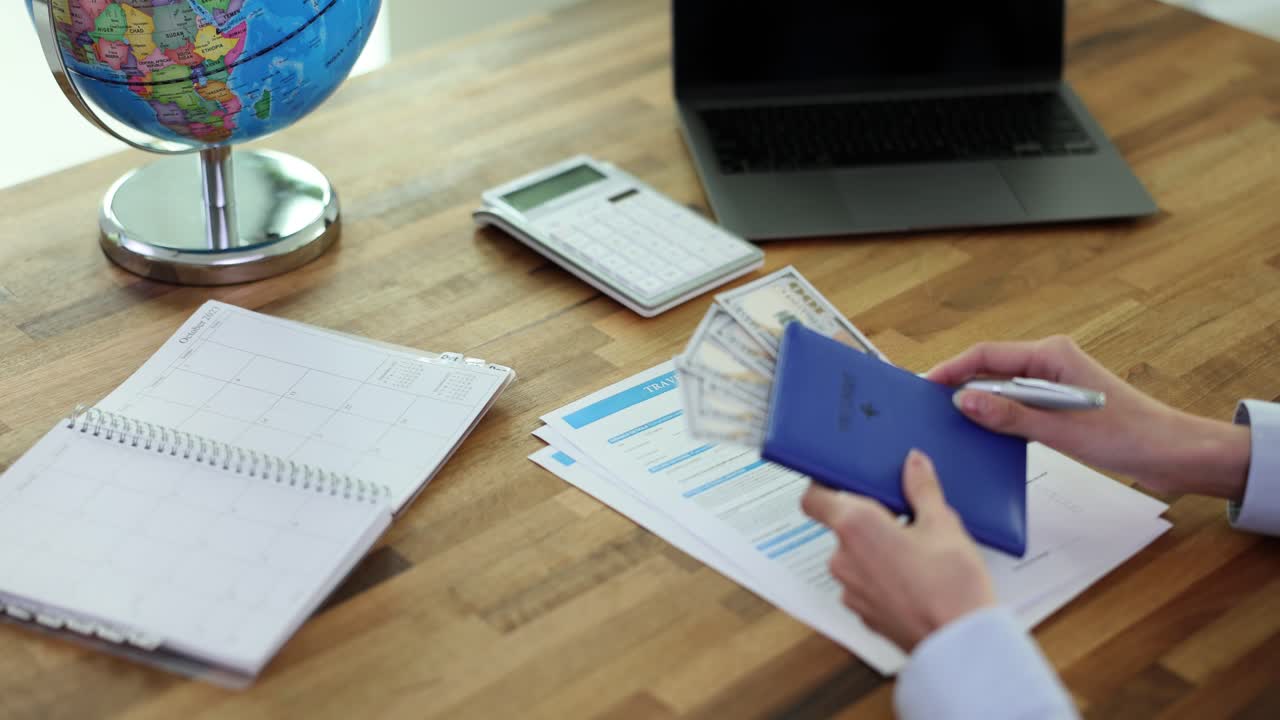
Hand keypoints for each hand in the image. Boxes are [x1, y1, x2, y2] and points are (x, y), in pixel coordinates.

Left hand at [801, 450, 995, 652]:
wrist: (961, 644)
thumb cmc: (951, 587)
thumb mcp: (944, 524)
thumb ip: (922, 489)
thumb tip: (914, 464)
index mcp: (855, 526)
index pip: (814, 498)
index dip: (823, 486)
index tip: (841, 479)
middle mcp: (843, 559)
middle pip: (841, 527)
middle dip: (868, 520)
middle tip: (902, 515)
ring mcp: (850, 590)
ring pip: (855, 558)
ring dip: (876, 550)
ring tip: (916, 550)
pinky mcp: (864, 614)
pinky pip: (866, 584)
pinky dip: (882, 576)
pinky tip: (915, 577)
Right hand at [926, 336, 1249, 499]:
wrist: (1173, 453)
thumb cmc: (1130, 435)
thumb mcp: (1061, 430)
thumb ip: (1009, 416)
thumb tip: (964, 402)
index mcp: (1051, 355)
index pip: (986, 355)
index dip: (951, 369)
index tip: (923, 386)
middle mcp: (1051, 363)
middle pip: (991, 369)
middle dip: (960, 387)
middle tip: (928, 408)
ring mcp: (1055, 384)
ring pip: (1002, 389)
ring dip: (980, 406)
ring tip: (951, 424)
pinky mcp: (1060, 405)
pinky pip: (1018, 406)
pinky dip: (1000, 418)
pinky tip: (987, 436)